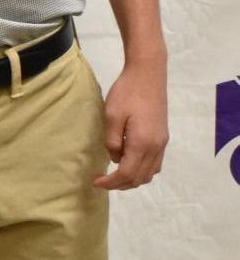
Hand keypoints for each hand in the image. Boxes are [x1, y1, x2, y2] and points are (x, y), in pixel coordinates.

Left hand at [93, 63, 167, 190]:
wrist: (148, 74)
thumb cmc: (126, 92)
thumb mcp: (111, 116)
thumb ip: (111, 141)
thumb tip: (115, 159)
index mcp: (142, 143)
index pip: (126, 174)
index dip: (110, 183)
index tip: (96, 182)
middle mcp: (156, 147)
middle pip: (140, 178)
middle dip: (121, 184)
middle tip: (103, 181)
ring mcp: (162, 143)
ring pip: (150, 173)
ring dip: (132, 178)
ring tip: (114, 174)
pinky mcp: (163, 137)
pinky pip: (155, 163)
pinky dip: (142, 169)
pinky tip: (129, 161)